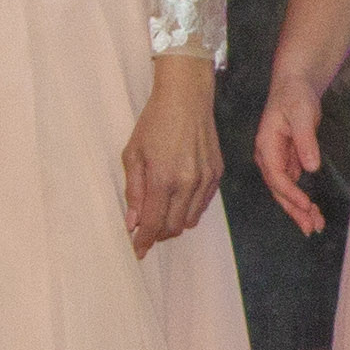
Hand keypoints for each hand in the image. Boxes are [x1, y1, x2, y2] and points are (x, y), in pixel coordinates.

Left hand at [122, 63, 219, 254]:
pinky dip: (189, 210)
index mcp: (162, 179)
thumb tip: (132, 221)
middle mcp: (187, 183)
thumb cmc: (155, 122)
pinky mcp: (216, 174)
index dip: (143, 241)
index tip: (136, 251)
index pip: (152, 223)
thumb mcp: (133, 154)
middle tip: (145, 230)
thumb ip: (133, 190)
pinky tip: (178, 199)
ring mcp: (205, 180)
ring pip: (190, 220)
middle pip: (173, 227)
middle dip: (157, 235)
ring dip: (174, 224)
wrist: (186, 98)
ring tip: (161, 214)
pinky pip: (202, 205)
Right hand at [253, 77, 333, 237]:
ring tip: (315, 226)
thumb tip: (311, 166)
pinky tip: (312, 211)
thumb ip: (305, 140)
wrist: (295, 86)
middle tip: (311, 228)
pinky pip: (293, 185)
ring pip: (285, 191)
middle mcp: (267, 156)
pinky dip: (301, 199)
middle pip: (278, 189)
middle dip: (294, 210)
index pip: (276, 176)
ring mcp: (276, 160)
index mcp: (266, 145)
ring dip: (298, 209)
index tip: (306, 206)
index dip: (290, 193)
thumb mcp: (302, 114)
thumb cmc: (295, 96)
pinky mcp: (286, 161)